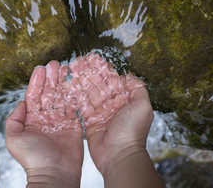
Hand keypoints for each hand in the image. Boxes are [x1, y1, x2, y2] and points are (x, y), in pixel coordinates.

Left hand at [5, 61, 83, 186]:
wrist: (54, 173)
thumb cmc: (32, 158)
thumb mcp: (14, 138)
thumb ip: (13, 119)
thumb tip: (20, 103)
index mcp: (32, 119)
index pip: (34, 95)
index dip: (36, 81)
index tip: (40, 68)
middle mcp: (46, 117)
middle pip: (48, 93)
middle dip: (51, 77)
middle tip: (54, 63)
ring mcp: (60, 120)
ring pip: (61, 96)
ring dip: (62, 82)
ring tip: (64, 67)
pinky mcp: (74, 125)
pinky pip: (74, 106)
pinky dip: (74, 93)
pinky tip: (74, 82)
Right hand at [68, 54, 151, 172]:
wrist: (119, 155)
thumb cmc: (132, 131)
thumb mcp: (143, 106)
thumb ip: (138, 89)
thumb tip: (129, 75)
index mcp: (124, 99)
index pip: (111, 79)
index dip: (101, 68)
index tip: (92, 58)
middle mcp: (111, 104)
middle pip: (98, 83)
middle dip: (88, 71)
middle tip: (78, 60)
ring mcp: (99, 112)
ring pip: (88, 92)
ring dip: (80, 80)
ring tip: (71, 69)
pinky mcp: (89, 121)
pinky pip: (81, 105)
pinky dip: (75, 94)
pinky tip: (69, 84)